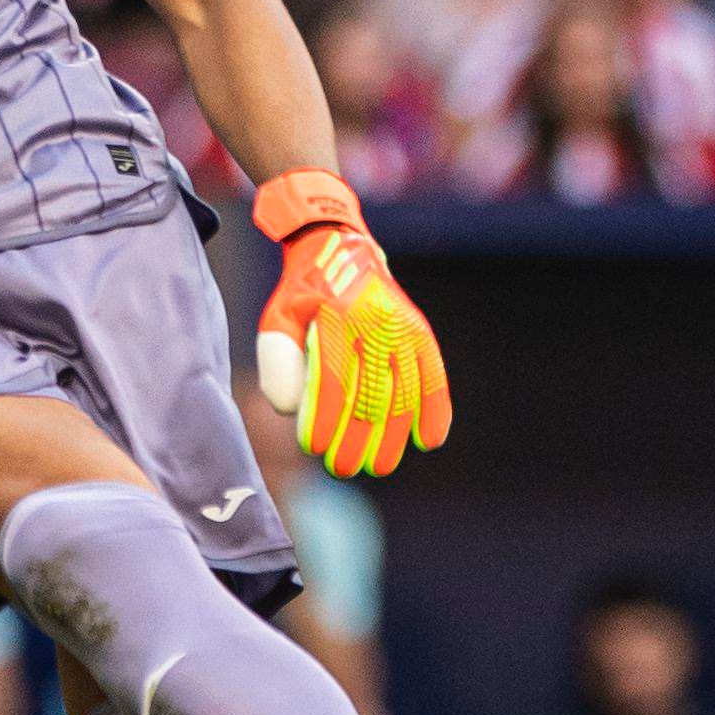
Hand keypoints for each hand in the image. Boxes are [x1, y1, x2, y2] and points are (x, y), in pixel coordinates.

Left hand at [251, 170, 451, 479]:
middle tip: (344, 468)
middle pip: (370, 393)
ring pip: (403, 391)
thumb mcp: (279, 318)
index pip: (332, 380)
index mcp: (335, 317)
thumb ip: (279, 363)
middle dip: (358, 438)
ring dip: (394, 435)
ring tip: (380, 466)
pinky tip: (430, 440)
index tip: (316, 448)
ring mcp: (402, 326)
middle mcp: (374, 321)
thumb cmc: (303, 295)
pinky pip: (432, 374)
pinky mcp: (419, 331)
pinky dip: (436, 409)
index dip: (325, 418)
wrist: (339, 246)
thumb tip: (292, 412)